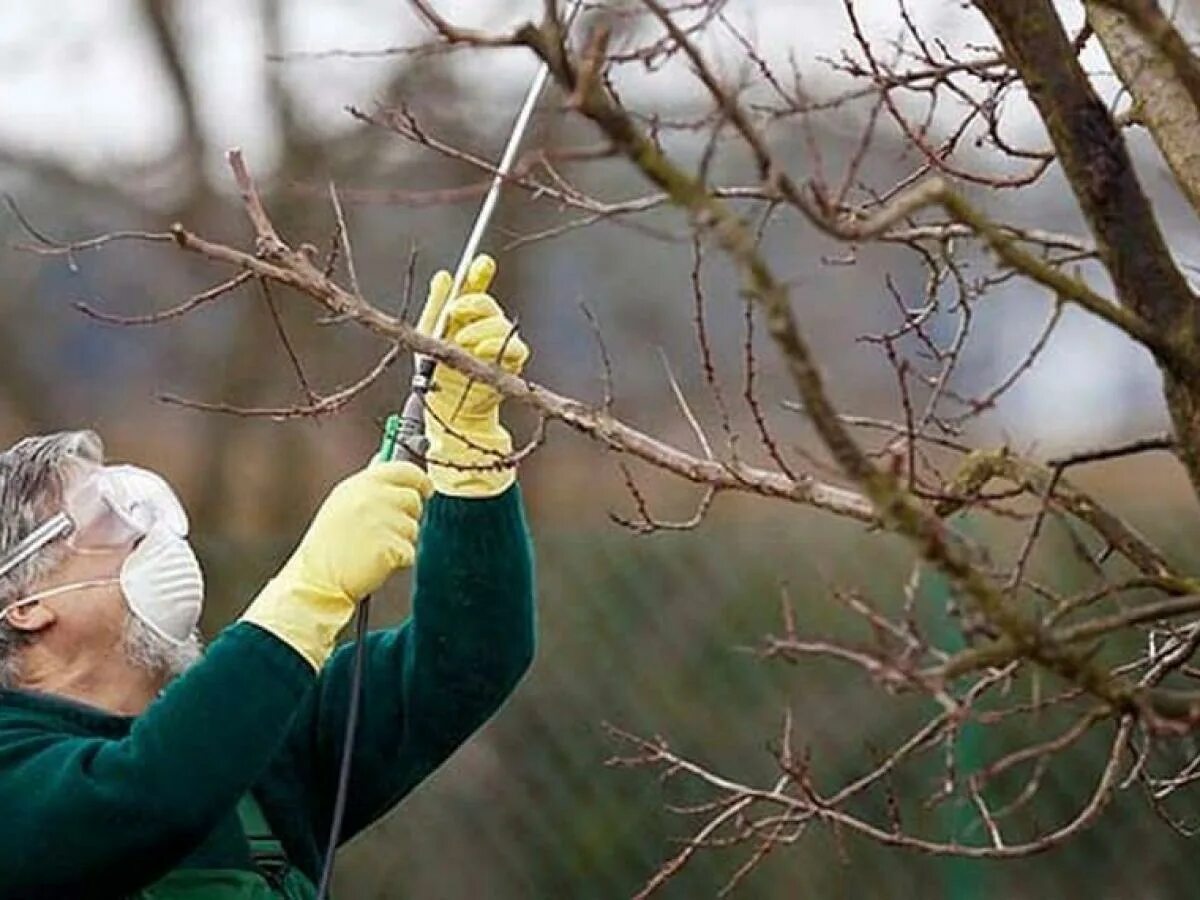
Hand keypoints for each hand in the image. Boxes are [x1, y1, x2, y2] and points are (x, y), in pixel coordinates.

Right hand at [240, 461, 432, 667]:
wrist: (317, 578)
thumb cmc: (330, 542)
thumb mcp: (342, 501)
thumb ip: (368, 483)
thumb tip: (384, 460)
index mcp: (362, 483)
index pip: (405, 470)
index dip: (420, 480)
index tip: (426, 490)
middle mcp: (373, 497)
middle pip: (414, 500)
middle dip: (409, 516)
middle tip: (388, 531)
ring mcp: (382, 521)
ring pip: (413, 528)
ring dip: (402, 540)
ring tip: (374, 548)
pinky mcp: (389, 545)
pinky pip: (409, 551)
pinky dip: (399, 560)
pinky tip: (377, 562)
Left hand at [420, 254, 529, 496]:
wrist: (445, 413)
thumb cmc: (434, 376)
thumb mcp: (427, 336)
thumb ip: (437, 307)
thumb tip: (444, 276)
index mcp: (463, 317)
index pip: (475, 288)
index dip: (480, 273)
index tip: (481, 263)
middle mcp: (483, 327)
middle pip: (488, 304)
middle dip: (474, 304)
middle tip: (456, 312)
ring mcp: (499, 346)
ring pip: (501, 324)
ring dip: (482, 329)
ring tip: (463, 341)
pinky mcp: (510, 366)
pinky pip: (515, 348)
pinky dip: (499, 346)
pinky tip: (482, 350)